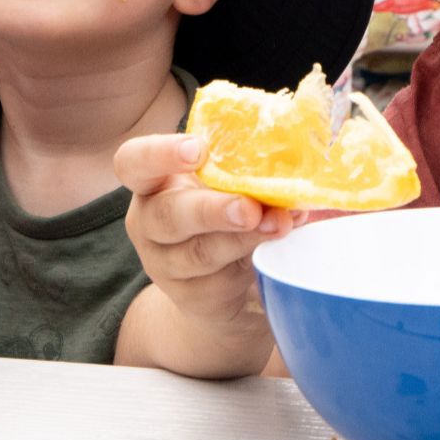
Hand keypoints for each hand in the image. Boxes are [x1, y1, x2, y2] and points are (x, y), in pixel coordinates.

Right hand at [114, 133, 299, 344]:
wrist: (220, 293)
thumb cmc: (224, 219)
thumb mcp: (225, 187)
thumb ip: (247, 167)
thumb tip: (305, 142)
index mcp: (154, 183)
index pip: (134, 162)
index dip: (160, 154)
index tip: (198, 150)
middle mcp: (151, 223)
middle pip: (167, 215)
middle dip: (211, 209)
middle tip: (249, 207)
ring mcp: (168, 265)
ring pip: (200, 253)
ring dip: (242, 238)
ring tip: (279, 225)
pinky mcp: (194, 296)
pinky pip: (223, 279)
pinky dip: (256, 257)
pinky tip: (281, 244)